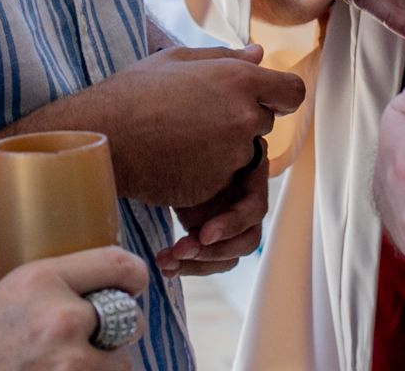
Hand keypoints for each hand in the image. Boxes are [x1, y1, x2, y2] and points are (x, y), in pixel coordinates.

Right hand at [0, 245, 147, 369]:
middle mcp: (61, 319)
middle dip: (117, 332)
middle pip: (130, 320)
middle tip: (91, 340)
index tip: (133, 286)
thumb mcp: (9, 296)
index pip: (119, 265)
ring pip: (123, 364)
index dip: (133, 277)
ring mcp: (69, 365)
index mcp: (43, 279)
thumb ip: (54, 291)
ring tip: (68, 365)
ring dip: (105, 366)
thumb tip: (98, 290)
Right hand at [55, 45, 303, 207]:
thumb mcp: (178, 59)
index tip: (266, 98)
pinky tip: (175, 159)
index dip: (280, 96)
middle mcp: (244, 117)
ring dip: (222, 147)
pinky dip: (206, 172)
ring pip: (242, 152)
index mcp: (240, 79)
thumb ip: (226, 58)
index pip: (292, 91)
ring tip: (180, 136)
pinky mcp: (216, 184)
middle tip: (200, 116)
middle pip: (263, 122)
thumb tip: (259, 53)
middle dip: (241, 119)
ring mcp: (232, 154)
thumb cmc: (135, 91)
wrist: (104, 138)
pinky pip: (222, 178)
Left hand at [159, 141, 268, 277]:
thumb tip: (236, 146)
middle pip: (246, 239)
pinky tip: (164, 264)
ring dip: (198, 263)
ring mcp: (228, 220)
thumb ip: (214, 151)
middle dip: (213, 251)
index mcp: (249, 176)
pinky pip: (209, 261)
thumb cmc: (176, 140)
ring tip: (165, 260)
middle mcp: (244, 201)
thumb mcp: (196, 142)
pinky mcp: (210, 236)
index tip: (202, 234)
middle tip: (179, 250)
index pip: (254, 209)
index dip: (232, 224)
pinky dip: (188, 266)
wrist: (151, 151)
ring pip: (229, 256)